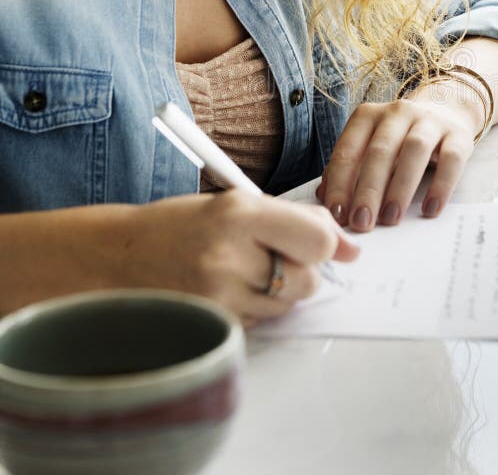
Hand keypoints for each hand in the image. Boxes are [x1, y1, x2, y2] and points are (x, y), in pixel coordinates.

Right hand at [114, 190, 359, 327]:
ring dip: (278, 290)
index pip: (317, 239)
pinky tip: (225, 290)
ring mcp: (217, 298)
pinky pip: (261, 323)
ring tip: (242, 270)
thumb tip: (351, 248)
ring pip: (288, 304)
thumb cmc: (180, 226)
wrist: (113, 260)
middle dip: (302, 269)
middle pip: (308, 279)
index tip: (322, 243)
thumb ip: (296, 220)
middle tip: (271, 255)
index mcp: (238, 214)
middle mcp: (228, 256)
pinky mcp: (210, 327)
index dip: (326, 243)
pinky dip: (254, 308)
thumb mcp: (236, 204)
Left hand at [315, 96, 478, 232]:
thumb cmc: (398, 139)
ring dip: (400, 187)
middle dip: (368, 190)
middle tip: (362, 222)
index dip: (340, 183)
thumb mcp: (370, 147)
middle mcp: (397, 112)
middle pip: (380, 150)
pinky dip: (441, 186)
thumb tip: (326, 199)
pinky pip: (451, 159)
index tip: (337, 215)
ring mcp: (430, 120)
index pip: (349, 150)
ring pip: (414, 150)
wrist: (446, 111)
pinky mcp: (458, 134)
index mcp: (367, 116)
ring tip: (391, 219)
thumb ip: (348, 170)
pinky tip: (430, 210)